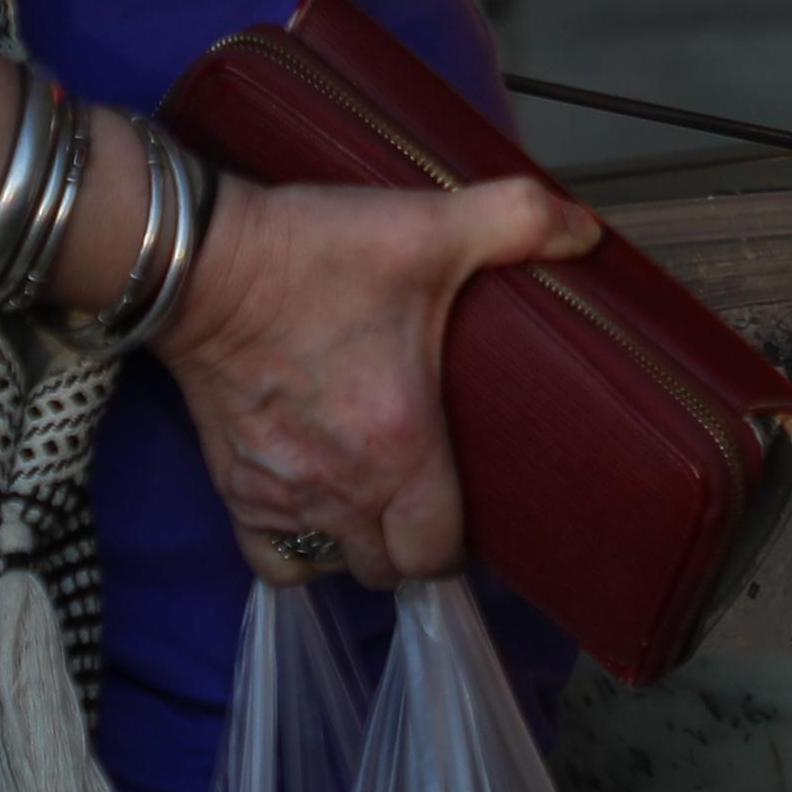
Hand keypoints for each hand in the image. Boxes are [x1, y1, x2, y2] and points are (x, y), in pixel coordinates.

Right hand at [157, 170, 595, 585]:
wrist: (204, 262)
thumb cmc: (314, 257)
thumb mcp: (429, 227)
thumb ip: (519, 221)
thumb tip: (586, 233)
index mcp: (399, 452)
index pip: (439, 555)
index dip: (461, 543)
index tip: (471, 503)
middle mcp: (340, 492)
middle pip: (389, 569)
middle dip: (414, 546)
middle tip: (429, 494)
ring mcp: (280, 496)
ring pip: (333, 567)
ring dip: (360, 546)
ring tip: (378, 500)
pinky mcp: (233, 485)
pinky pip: (272, 557)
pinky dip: (297, 548)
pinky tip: (314, 505)